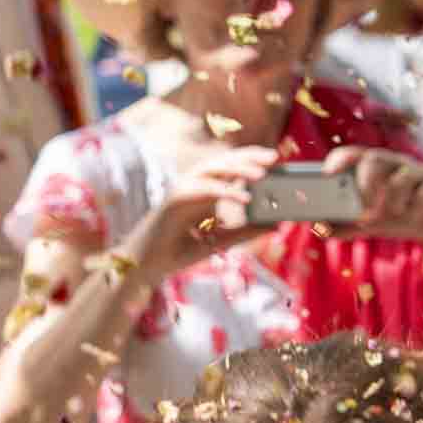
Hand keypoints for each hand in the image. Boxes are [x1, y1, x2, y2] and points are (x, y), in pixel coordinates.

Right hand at [126, 146, 276, 279]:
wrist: (147, 265)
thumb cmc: (178, 251)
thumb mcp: (220, 242)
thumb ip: (245, 232)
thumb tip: (274, 224)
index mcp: (205, 191)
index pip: (228, 166)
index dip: (249, 158)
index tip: (273, 157)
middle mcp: (193, 186)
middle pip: (221, 162)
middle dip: (246, 157)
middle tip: (272, 157)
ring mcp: (182, 191)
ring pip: (210, 170)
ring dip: (236, 169)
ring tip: (260, 175)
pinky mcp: (173, 201)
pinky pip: (201, 191)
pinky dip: (223, 192)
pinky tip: (243, 199)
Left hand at [324, 148, 422, 246]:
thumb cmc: (394, 217)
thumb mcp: (367, 223)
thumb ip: (343, 226)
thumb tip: (319, 230)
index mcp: (372, 167)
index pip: (351, 154)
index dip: (338, 160)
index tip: (327, 175)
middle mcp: (392, 162)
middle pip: (374, 159)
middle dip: (366, 185)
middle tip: (365, 212)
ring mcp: (415, 169)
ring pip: (401, 178)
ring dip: (394, 203)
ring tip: (395, 214)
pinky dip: (418, 209)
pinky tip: (415, 216)